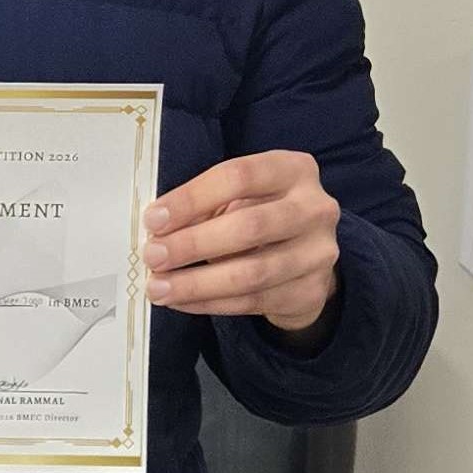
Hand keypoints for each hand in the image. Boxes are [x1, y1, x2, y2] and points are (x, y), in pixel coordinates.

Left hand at [142, 149, 340, 329]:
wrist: (307, 255)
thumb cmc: (260, 213)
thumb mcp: (239, 196)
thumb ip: (205, 205)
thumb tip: (158, 228)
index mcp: (293, 169)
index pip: (238, 176)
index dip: (192, 198)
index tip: (154, 219)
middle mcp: (315, 208)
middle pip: (249, 226)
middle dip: (193, 244)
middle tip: (154, 256)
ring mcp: (318, 253)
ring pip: (251, 272)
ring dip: (197, 283)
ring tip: (159, 287)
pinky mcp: (311, 291)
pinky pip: (253, 301)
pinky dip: (210, 302)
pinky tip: (181, 301)